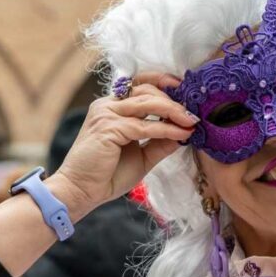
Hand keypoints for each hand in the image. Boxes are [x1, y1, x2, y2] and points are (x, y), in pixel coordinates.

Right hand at [47, 73, 195, 219]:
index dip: (163, 84)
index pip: (140, 85)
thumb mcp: (142, 156)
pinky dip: (166, 129)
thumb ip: (160, 143)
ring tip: (192, 121)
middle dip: (174, 100)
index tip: (186, 93)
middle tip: (194, 113)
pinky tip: (182, 134)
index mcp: (113, 108)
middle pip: (147, 90)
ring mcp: (106, 114)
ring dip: (174, 112)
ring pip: (148, 103)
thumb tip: (184, 132)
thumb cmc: (107, 176)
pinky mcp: (109, 128)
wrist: (81, 192)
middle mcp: (108, 105)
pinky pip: (144, 125)